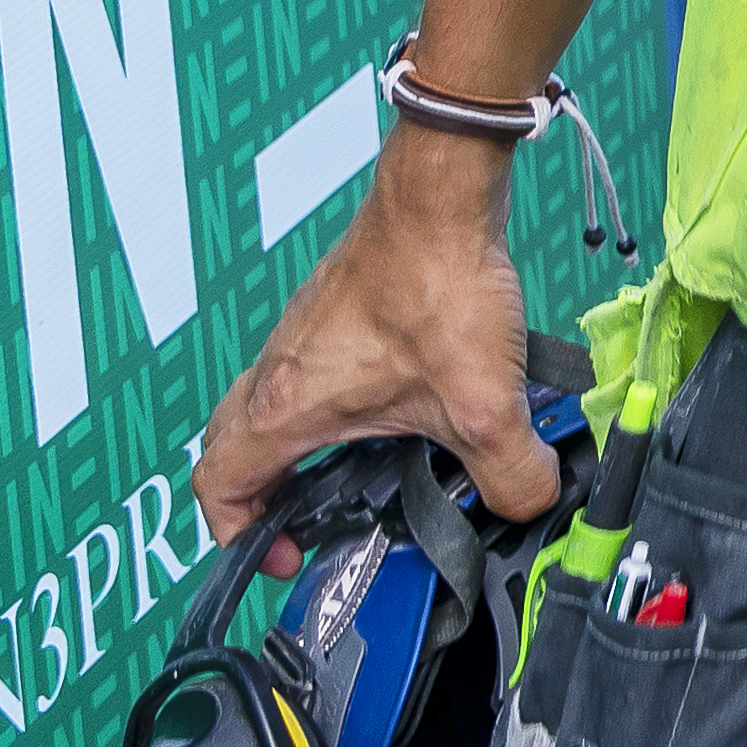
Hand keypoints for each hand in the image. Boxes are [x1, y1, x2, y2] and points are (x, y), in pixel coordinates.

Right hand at [194, 133, 562, 538]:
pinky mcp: (336, 309)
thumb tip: (528, 503)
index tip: (285, 552)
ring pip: (269, 405)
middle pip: (232, 446)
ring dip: (298, 446)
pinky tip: (398, 408)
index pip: (217, 484)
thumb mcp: (482, 405)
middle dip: (259, 494)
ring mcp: (303, 334)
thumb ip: (510, 473)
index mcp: (287, 405)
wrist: (442, 195)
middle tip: (307, 519)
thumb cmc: (433, 281)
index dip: (238, 534)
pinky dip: (333, 404)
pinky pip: (309, 373)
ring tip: (359, 472)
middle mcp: (279, 368)